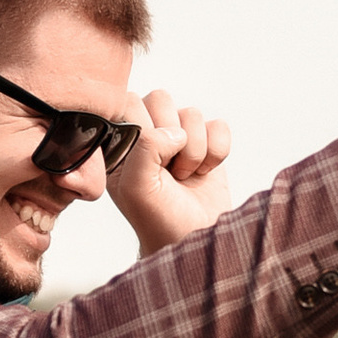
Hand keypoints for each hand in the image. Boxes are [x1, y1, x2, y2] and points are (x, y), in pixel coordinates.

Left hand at [108, 87, 234, 252]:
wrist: (195, 238)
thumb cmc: (159, 218)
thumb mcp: (137, 187)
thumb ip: (145, 148)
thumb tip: (176, 131)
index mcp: (120, 141)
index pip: (128, 102)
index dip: (144, 128)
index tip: (148, 163)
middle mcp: (147, 134)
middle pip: (161, 99)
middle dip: (171, 137)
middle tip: (168, 169)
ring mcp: (179, 136)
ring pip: (192, 113)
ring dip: (195, 150)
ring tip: (185, 176)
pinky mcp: (207, 142)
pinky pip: (218, 125)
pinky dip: (217, 151)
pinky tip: (205, 172)